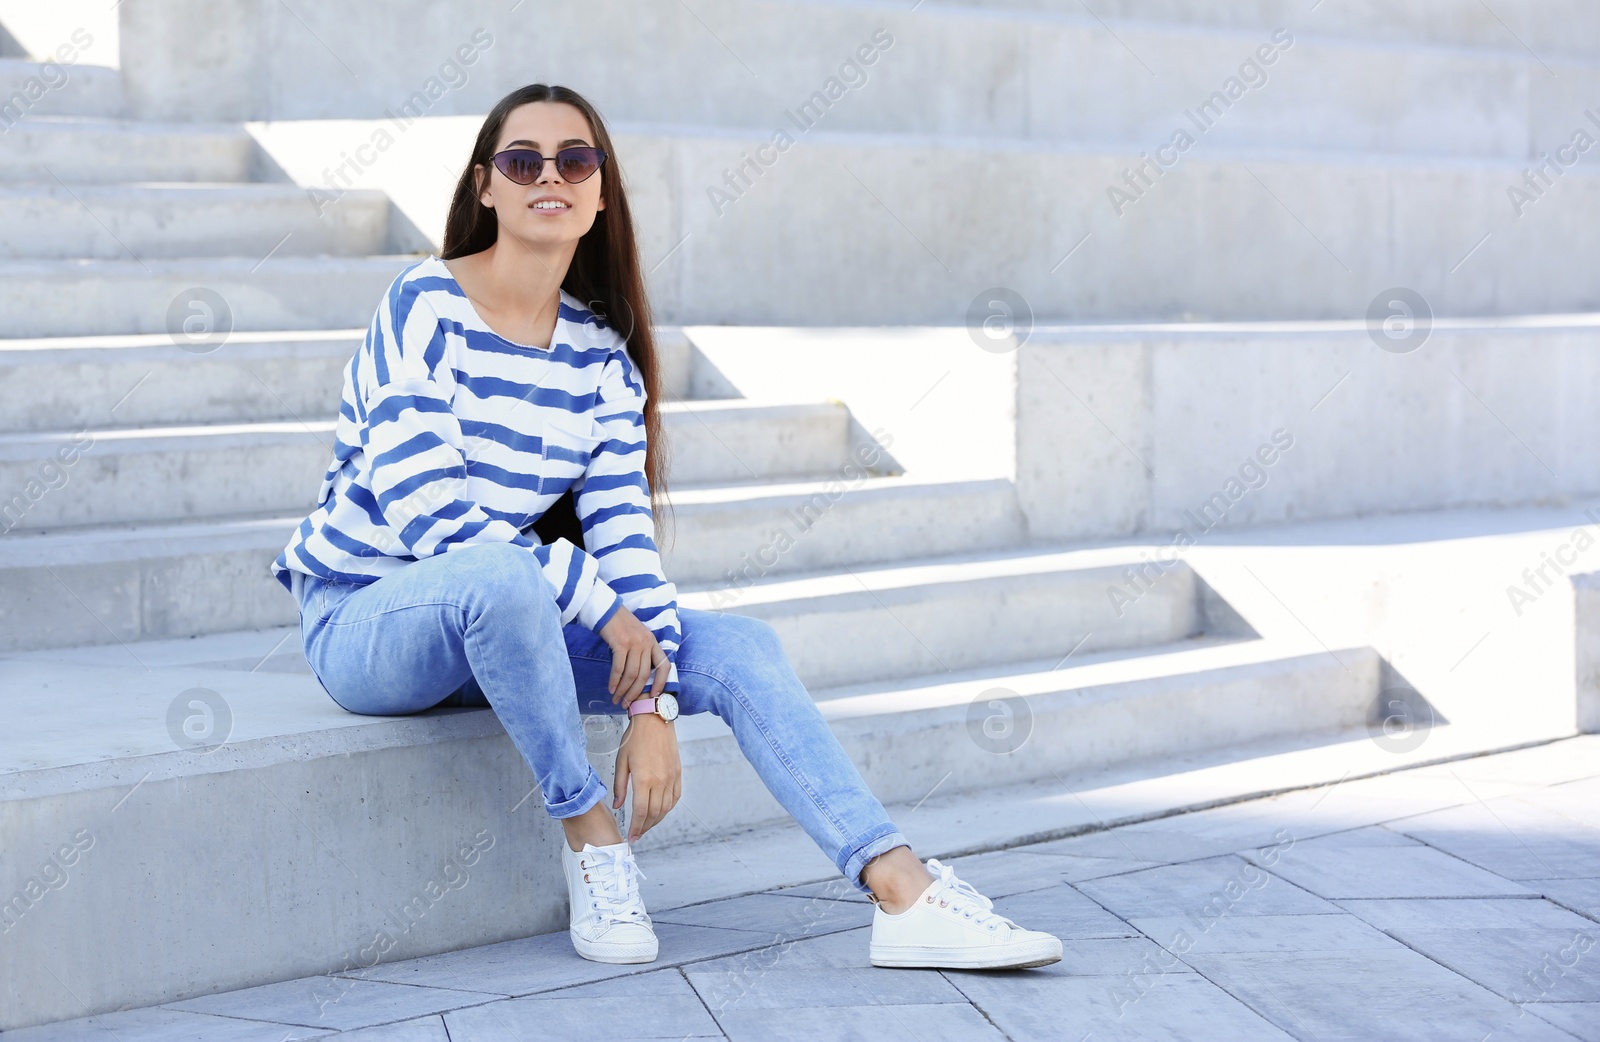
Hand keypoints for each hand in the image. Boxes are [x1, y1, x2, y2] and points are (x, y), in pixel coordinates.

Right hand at [598, 605, 670, 707]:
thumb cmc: (620, 626)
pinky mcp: (621, 643)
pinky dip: (614, 680)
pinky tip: (611, 688)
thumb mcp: (637, 637)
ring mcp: (634, 643)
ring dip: (623, 690)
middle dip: (635, 693)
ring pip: (632, 674)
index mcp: (653, 642)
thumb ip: (641, 653)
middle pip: (644, 675)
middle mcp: (646, 643)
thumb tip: (637, 678)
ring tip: (616, 699)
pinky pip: (619, 668)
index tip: (654, 696)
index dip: (661, 683)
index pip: (665, 665)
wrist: (607, 610)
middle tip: (626, 704)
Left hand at [612, 715, 679, 842]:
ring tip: (647, 825)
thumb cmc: (634, 738)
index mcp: (643, 779)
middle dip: (645, 827)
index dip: (636, 827)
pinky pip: (675, 797)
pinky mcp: (678, 773)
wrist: (654, 720)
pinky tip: (660, 811)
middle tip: (638, 834)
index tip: (632, 837)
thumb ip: (620, 786)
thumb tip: (618, 806)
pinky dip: (668, 808)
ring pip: (666, 808)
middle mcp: (660, 781)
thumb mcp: (621, 761)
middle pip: (654, 813)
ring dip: (657, 820)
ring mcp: (671, 777)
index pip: (641, 812)